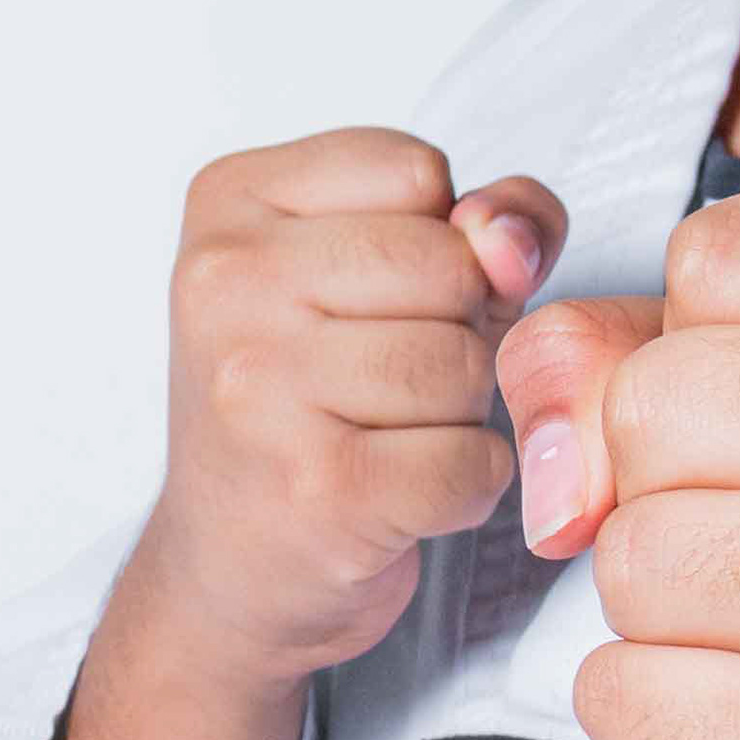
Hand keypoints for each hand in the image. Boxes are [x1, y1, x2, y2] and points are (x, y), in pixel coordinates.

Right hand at [139, 128, 565, 694]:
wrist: (226, 567)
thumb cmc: (308, 404)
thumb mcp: (378, 273)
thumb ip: (479, 220)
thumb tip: (514, 241)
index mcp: (229, 202)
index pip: (416, 171)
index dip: (437, 242)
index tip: (372, 300)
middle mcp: (226, 284)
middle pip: (451, 265)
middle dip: (456, 328)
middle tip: (383, 382)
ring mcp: (263, 388)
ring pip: (467, 362)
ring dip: (461, 411)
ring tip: (386, 435)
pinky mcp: (320, 489)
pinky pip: (475, 459)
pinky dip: (467, 485)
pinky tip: (402, 491)